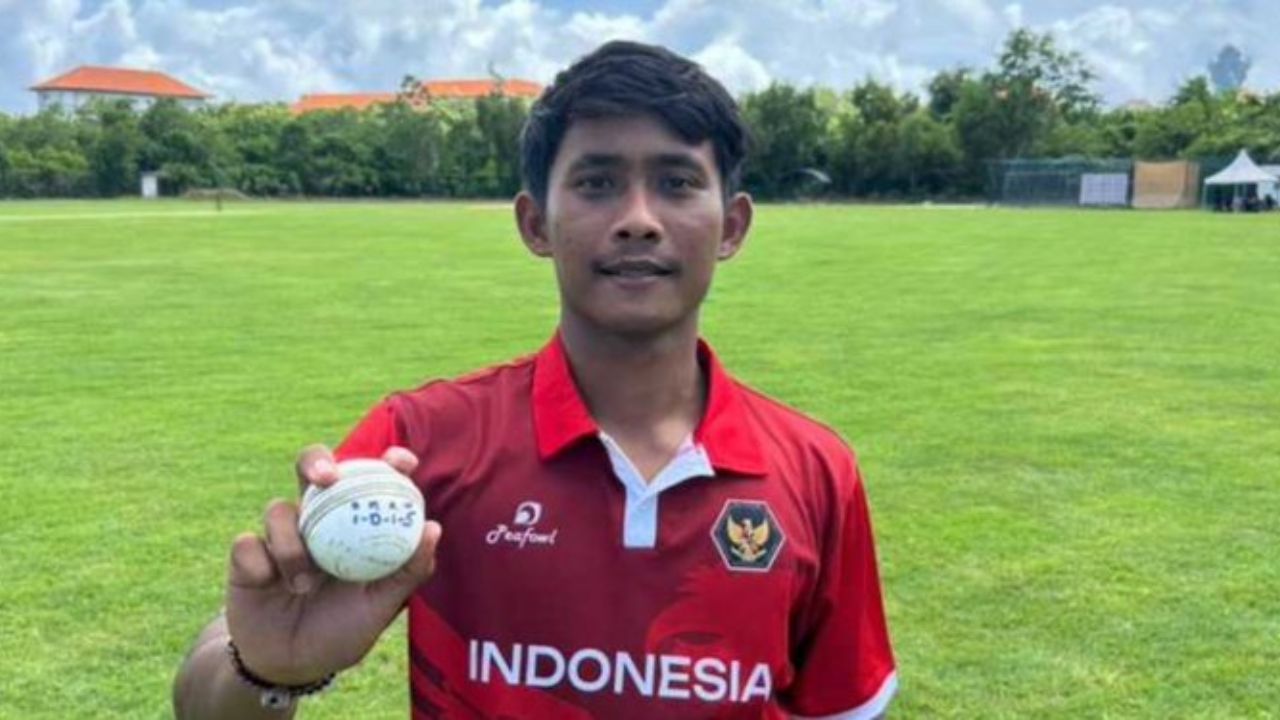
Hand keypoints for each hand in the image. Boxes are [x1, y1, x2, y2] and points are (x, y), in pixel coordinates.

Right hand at [223, 445, 441, 685]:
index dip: (387, 461)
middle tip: (327, 478)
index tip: (400, 461)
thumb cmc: (343, 630)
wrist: (290, 666)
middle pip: (313, 468)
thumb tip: (433, 529)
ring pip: (278, 509)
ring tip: (303, 584)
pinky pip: (247, 544)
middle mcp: (318, 520)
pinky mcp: (247, 554)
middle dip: (317, 462)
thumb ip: (408, 570)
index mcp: (354, 525)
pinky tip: (268, 584)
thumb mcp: (382, 606)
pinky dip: (259, 563)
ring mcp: (281, 534)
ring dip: (290, 545)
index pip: (371, 479)